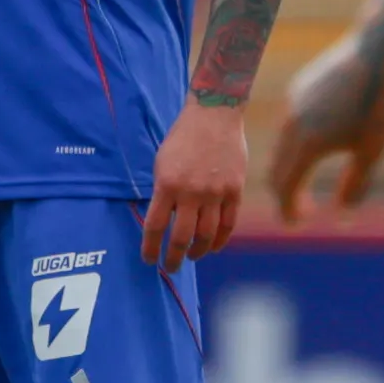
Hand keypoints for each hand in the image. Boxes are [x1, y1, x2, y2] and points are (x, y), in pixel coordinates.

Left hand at [145, 102, 249, 270]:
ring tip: (192, 257)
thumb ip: (163, 191)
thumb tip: (163, 220)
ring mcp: (215, 193)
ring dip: (197, 251)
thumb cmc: (183, 138)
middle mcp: (191, 192)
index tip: (149, 260)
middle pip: (181, 237)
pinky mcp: (234, 190)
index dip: (150, 248)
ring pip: (206, 235)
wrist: (214, 115)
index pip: (155, 226)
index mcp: (167, 184)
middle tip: (170, 267)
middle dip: (174, 258)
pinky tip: (212, 247)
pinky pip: (228, 224)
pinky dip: (219, 240)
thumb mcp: (162, 162)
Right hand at [265, 29, 383, 220]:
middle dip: (286, 195)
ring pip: (281, 148)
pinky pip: (288, 127)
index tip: (297, 226)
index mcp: (307, 145)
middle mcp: (292, 126)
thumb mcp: (372, 152)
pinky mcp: (297, 91)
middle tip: (304, 212)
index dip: (288, 211)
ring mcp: (292, 106)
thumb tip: (341, 217)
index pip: (285, 188)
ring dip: (290, 170)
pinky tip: (316, 147)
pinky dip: (294, 146)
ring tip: (308, 183)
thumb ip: (354, 186)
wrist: (376, 54)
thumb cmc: (379, 106)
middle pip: (277, 171)